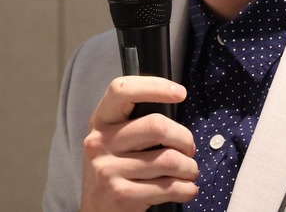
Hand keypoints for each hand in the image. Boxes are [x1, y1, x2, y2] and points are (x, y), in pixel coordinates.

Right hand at [80, 76, 198, 210]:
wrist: (95, 211)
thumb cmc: (113, 169)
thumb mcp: (111, 139)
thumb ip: (133, 121)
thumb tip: (174, 106)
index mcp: (99, 121)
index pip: (122, 89)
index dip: (155, 86)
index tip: (180, 93)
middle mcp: (100, 142)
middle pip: (156, 125)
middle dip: (184, 138)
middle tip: (189, 148)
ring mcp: (108, 169)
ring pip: (169, 159)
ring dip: (189, 167)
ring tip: (189, 171)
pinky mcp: (121, 195)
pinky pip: (169, 187)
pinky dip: (187, 189)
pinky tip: (187, 188)